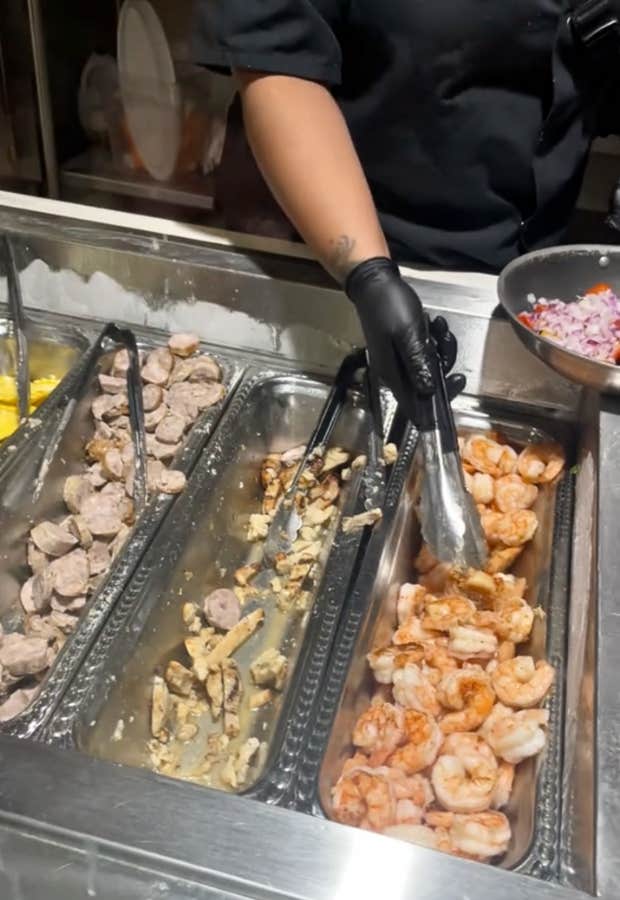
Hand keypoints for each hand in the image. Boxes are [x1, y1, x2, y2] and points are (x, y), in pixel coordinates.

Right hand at [346, 258, 463, 420]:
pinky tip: (434, 322)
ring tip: (439, 326)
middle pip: (426, 382)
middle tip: (447, 340)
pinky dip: (433, 338)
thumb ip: (417, 364)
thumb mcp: (407, 335)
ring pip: (429, 364)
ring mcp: (399, 358)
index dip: (436, 402)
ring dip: (440, 347)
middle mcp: (395, 371)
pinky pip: (425, 351)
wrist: (375, 282)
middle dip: (443, 362)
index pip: (414, 403)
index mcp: (392, 373)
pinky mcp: (404, 346)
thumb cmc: (389, 307)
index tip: (457, 382)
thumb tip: (427, 392)